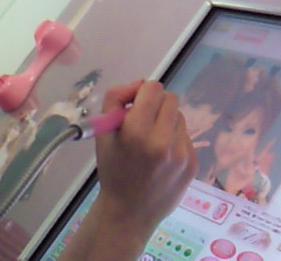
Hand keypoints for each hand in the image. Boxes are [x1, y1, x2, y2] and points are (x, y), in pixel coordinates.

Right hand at [95, 81, 197, 229]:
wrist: (130, 212)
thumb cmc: (112, 169)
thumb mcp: (102, 132)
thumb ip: (115, 99)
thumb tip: (139, 84)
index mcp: (137, 131)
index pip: (153, 89)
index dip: (141, 92)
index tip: (133, 105)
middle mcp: (163, 140)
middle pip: (170, 98)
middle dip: (155, 103)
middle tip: (142, 119)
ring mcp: (182, 153)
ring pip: (179, 116)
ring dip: (165, 121)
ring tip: (151, 140)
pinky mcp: (193, 163)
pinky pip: (185, 135)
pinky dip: (173, 139)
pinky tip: (161, 156)